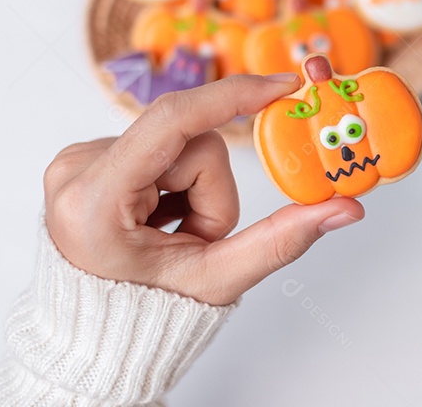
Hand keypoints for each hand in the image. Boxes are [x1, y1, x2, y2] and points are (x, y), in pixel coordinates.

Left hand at [43, 74, 364, 305]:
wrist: (93, 336)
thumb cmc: (146, 315)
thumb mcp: (216, 280)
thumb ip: (281, 241)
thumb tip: (345, 208)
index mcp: (96, 200)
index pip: (172, 120)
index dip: (233, 96)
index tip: (283, 85)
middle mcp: (76, 169)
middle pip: (188, 142)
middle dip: (209, 191)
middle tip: (191, 240)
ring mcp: (75, 160)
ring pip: (176, 143)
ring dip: (191, 190)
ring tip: (169, 235)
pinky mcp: (86, 157)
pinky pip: (156, 146)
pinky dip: (170, 183)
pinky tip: (153, 220)